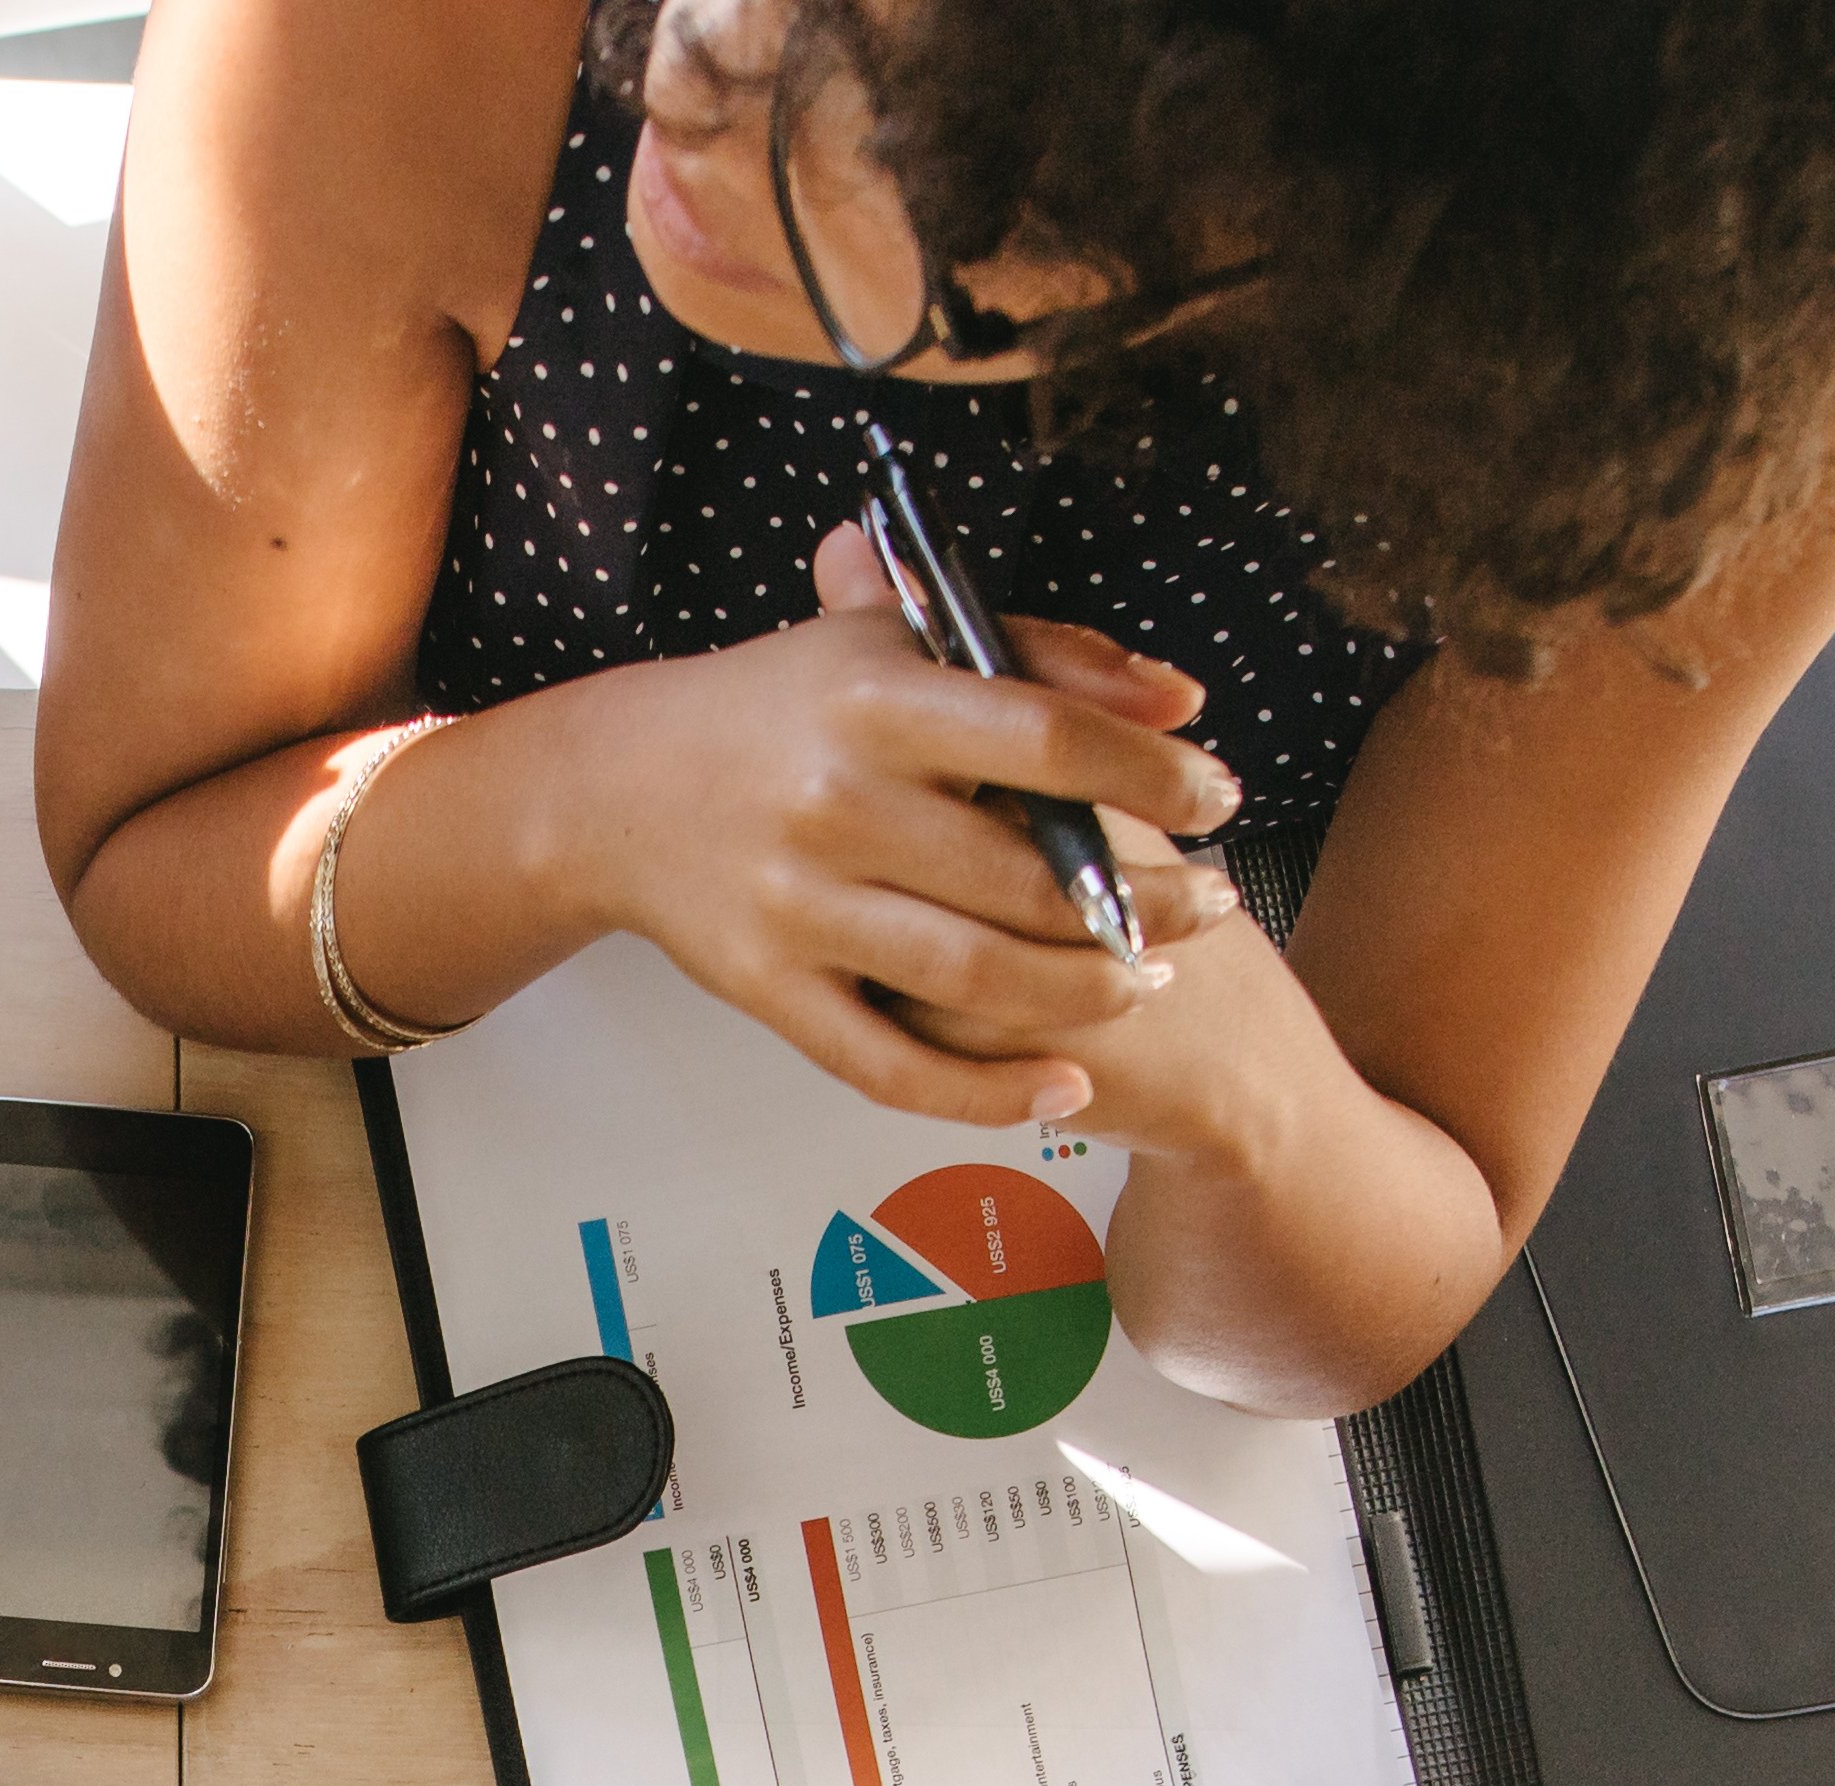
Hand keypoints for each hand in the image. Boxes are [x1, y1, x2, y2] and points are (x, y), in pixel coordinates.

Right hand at [531, 528, 1238, 1125]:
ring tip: (1151, 977)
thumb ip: (1043, 657)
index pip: (1046, 740)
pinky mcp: (770, 991)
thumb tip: (1183, 699)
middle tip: (1214, 904)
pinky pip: (893, 1068)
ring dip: (1088, 991)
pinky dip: (988, 1093)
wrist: (616, 785)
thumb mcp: (897, 642)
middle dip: (1147, 902)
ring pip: (978, 979)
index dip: (1151, 776)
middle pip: (1027, 876)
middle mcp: (834, 802)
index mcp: (874, 697)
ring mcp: (798, 908)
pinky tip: (1064, 1086)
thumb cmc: (784, 707)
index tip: (1218, 798)